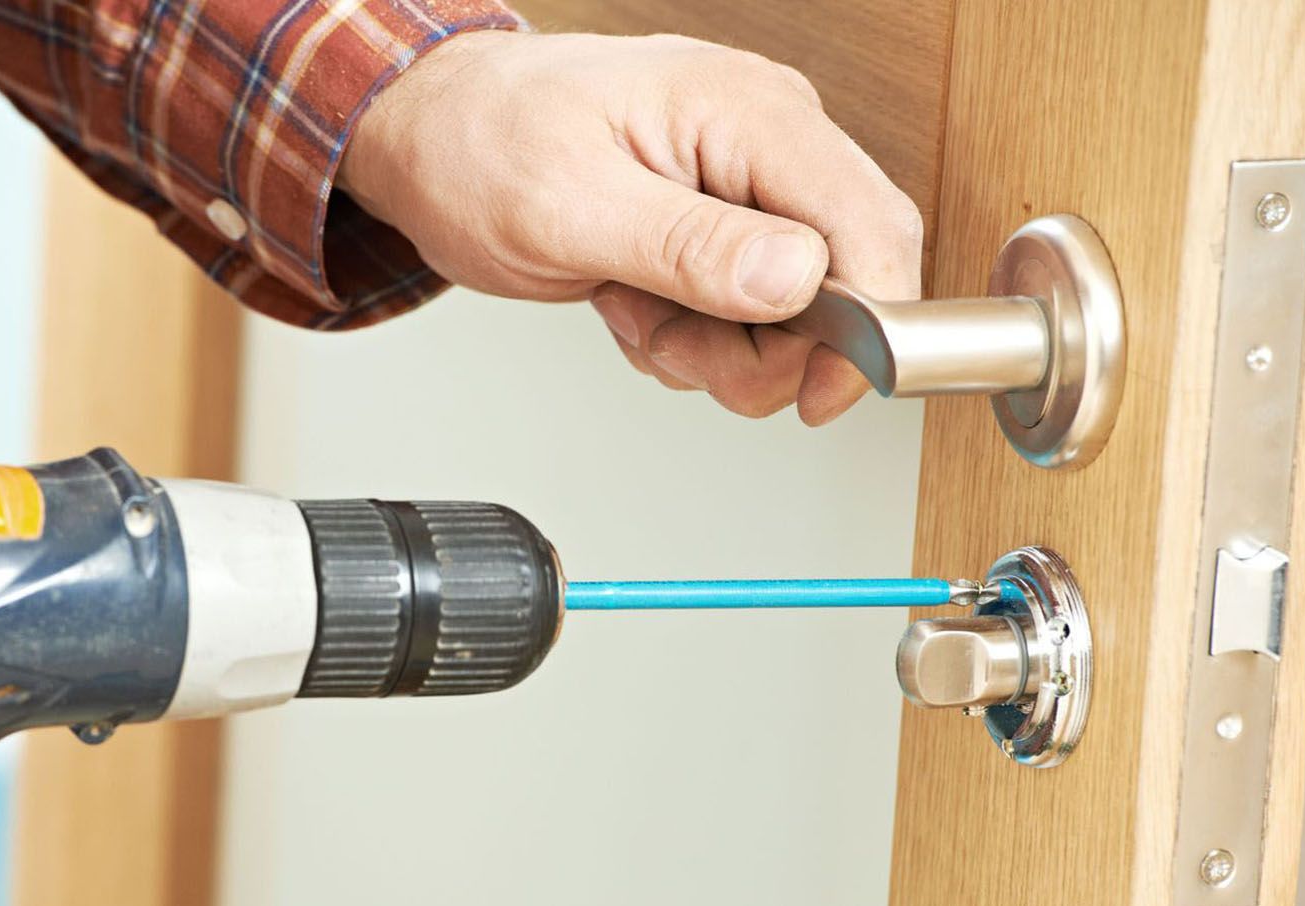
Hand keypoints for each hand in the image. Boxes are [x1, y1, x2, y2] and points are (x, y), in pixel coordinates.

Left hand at [340, 31, 922, 423]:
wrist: (432, 135)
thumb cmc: (479, 142)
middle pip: (845, 282)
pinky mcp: (721, 224)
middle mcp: (766, 141)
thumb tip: (795, 279)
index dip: (867, 326)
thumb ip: (687, 246)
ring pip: (794, 315)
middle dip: (762, 348)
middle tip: (671, 341)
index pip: (872, 225)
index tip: (816, 393)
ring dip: (715, 349)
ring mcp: (747, 185)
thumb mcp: (569, 208)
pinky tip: (634, 303)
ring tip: (635, 309)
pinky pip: (747, 313)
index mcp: (750, 112)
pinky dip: (692, 336)